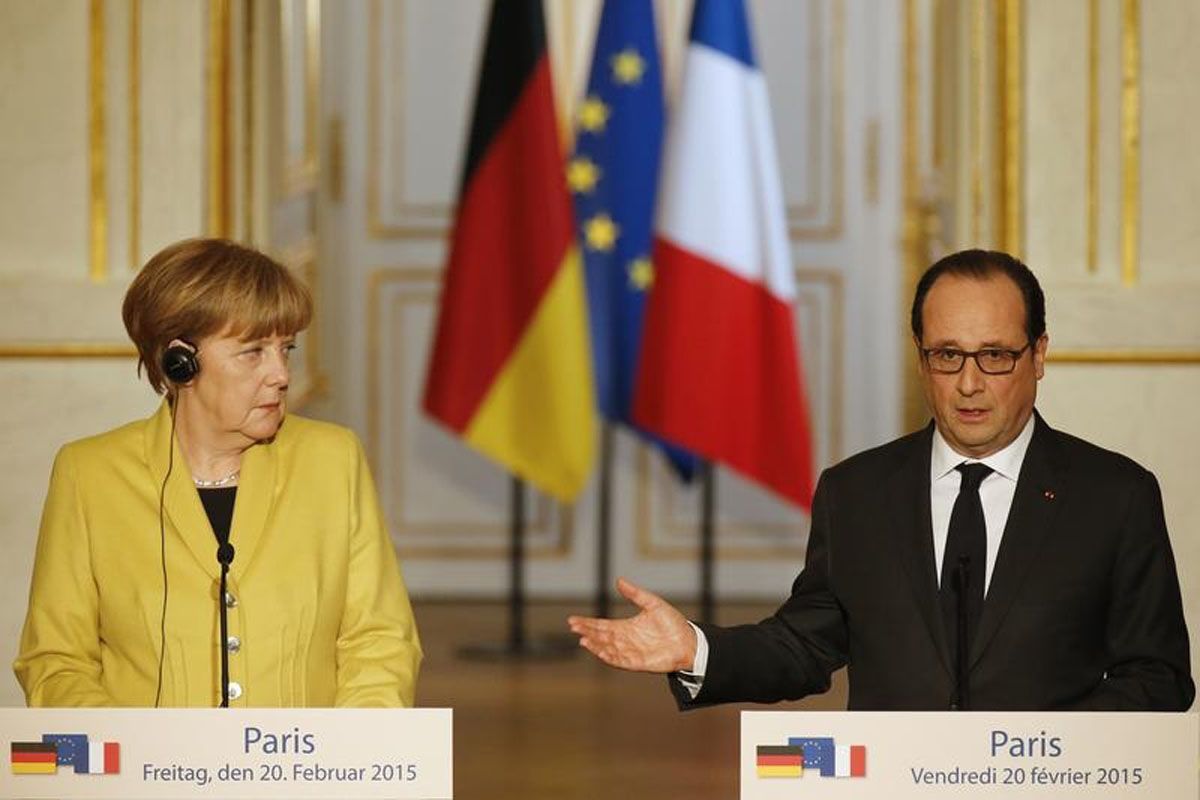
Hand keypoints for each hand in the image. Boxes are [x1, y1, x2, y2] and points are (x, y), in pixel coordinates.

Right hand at [567, 577, 697, 673]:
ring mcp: (630, 652)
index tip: (573, 620)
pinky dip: (608, 657)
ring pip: (607, 649)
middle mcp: (625, 640)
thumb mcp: (653, 603)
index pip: (602, 625)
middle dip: (587, 632)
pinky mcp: (637, 663)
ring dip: (595, 645)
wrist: (689, 642)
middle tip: (573, 627)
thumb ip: (635, 594)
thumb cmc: (672, 623)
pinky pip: (619, 661)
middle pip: (601, 636)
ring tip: (583, 640)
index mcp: (626, 626)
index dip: (588, 623)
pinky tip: (599, 652)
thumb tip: (619, 580)